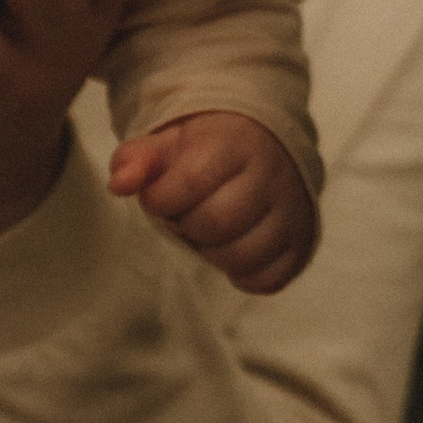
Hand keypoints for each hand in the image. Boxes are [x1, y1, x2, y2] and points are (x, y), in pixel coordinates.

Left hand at [109, 111, 316, 293]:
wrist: (267, 142)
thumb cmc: (207, 148)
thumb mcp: (170, 142)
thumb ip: (136, 159)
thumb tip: (119, 185)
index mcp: (236, 142)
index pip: (191, 182)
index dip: (162, 199)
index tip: (160, 196)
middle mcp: (273, 174)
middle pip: (216, 223)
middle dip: (186, 226)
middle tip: (186, 214)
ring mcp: (293, 210)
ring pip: (242, 257)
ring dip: (211, 253)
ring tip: (208, 231)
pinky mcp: (303, 242)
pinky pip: (267, 280)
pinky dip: (241, 274)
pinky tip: (232, 247)